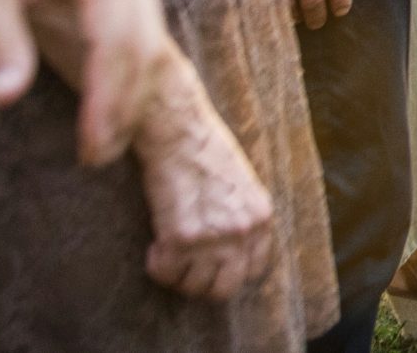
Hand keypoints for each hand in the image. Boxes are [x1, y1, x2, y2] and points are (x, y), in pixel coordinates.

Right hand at [132, 53, 275, 299]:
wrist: (179, 129)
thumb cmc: (204, 149)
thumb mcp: (240, 183)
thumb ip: (241, 216)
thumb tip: (229, 246)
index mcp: (261, 216)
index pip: (253, 270)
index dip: (226, 269)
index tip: (207, 260)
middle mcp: (244, 230)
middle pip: (225, 288)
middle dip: (200, 281)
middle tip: (183, 262)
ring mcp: (215, 236)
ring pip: (193, 286)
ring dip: (176, 273)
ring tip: (169, 248)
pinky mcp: (183, 237)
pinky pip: (165, 272)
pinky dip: (156, 264)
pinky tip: (155, 243)